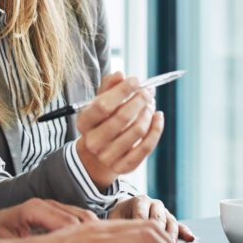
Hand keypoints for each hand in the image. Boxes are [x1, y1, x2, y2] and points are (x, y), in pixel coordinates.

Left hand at [0, 198, 97, 237]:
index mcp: (34, 209)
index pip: (68, 224)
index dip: (82, 241)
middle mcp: (47, 204)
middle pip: (81, 219)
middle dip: (95, 237)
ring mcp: (53, 207)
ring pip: (85, 218)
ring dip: (96, 233)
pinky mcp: (56, 212)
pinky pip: (79, 220)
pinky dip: (90, 232)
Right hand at [75, 72, 163, 188]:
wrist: (96, 156)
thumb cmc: (101, 122)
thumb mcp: (98, 104)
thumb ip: (108, 87)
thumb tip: (120, 75)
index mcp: (84, 123)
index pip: (103, 105)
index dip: (122, 91)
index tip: (135, 80)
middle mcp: (93, 142)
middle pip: (122, 117)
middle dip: (139, 100)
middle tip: (147, 91)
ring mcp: (108, 157)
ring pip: (137, 130)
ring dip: (148, 113)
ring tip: (150, 104)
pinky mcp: (123, 167)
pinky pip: (146, 147)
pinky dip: (156, 129)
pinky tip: (158, 116)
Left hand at [108, 195, 194, 241]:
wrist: (126, 209)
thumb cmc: (119, 217)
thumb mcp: (114, 218)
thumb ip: (117, 226)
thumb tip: (116, 235)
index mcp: (139, 201)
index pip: (143, 217)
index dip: (142, 233)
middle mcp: (154, 204)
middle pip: (159, 220)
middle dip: (158, 236)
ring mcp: (165, 212)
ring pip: (171, 224)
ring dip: (171, 238)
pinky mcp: (171, 220)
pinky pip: (180, 226)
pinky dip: (185, 232)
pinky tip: (191, 239)